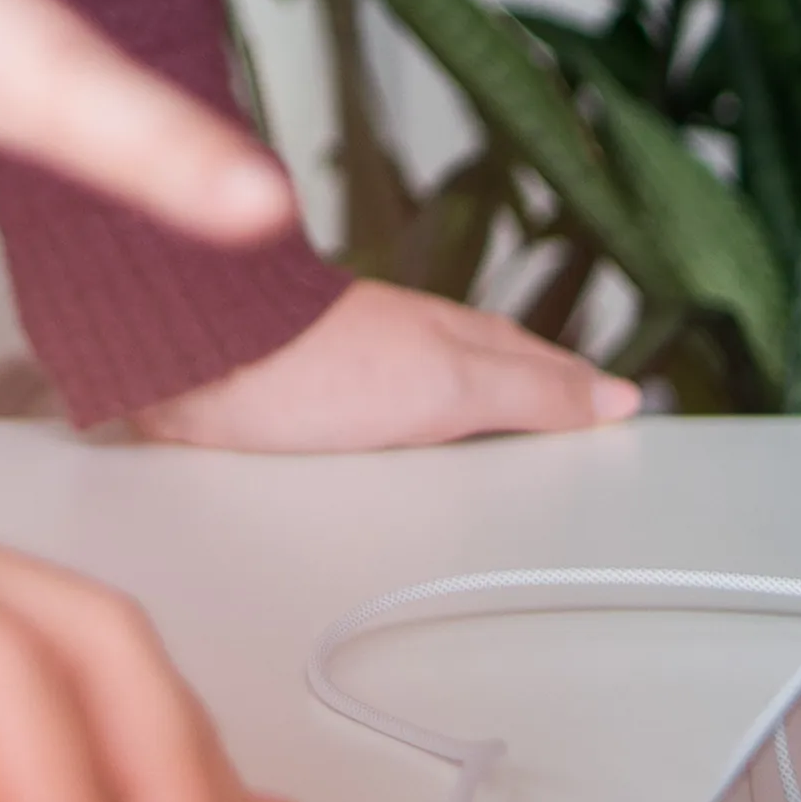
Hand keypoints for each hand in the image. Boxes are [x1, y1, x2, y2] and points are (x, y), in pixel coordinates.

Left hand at [113, 279, 637, 449]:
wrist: (185, 360)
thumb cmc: (311, 359)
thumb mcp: (450, 380)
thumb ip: (529, 389)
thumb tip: (615, 395)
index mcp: (440, 337)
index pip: (526, 363)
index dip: (569, 387)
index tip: (607, 405)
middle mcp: (388, 347)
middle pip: (469, 375)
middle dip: (512, 400)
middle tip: (557, 423)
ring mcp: (331, 374)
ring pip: (408, 402)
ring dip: (443, 424)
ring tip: (478, 453)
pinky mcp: (277, 407)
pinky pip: (348, 432)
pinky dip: (377, 447)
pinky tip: (370, 464)